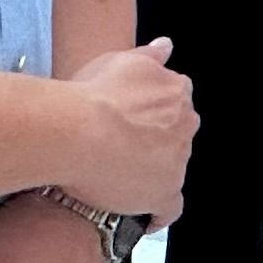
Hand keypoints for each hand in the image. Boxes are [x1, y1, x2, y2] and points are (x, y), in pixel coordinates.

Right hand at [58, 39, 197, 218]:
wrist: (78, 130)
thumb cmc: (93, 95)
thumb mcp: (123, 60)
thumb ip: (150, 56)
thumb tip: (165, 47)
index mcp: (176, 93)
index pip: (176, 105)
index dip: (155, 115)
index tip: (137, 123)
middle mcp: (184, 124)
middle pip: (176, 136)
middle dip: (155, 143)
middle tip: (122, 149)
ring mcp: (177, 160)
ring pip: (171, 169)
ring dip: (152, 173)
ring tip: (119, 179)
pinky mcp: (164, 192)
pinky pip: (170, 208)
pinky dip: (158, 213)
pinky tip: (143, 215)